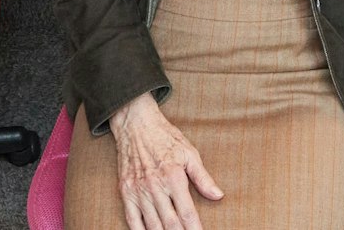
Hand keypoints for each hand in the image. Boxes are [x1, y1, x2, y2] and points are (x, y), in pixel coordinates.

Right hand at [109, 94, 222, 229]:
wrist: (135, 124)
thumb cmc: (165, 137)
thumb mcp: (189, 153)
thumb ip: (203, 177)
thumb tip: (218, 195)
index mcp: (174, 177)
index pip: (187, 213)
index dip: (195, 229)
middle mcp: (155, 187)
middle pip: (170, 223)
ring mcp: (138, 191)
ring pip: (152, 225)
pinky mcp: (125, 192)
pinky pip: (131, 220)